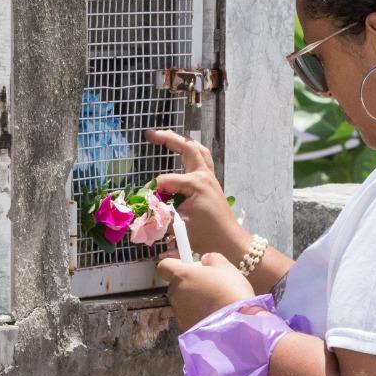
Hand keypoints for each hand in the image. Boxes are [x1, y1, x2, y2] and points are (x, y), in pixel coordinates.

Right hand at [150, 130, 251, 261]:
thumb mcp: (180, 226)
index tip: (145, 198)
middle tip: (150, 135)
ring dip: (182, 141)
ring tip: (166, 136)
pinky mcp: (211, 182)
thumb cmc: (208, 235)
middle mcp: (204, 175)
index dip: (154, 188)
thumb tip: (146, 206)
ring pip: (197, 149)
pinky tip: (181, 152)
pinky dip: (190, 151)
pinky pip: (201, 158)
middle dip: (169, 138)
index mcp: (197, 184)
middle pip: (188, 147)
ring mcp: (210, 177)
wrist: (230, 241)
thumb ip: (161, 214)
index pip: (167, 179)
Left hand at [156, 251, 257, 330]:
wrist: (236, 325)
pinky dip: (198, 314)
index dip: (176, 264)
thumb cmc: (230, 291)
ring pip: (183, 301)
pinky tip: (214, 315)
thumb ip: (212, 259)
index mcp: (181, 275)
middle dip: (190, 283)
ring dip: (195, 300)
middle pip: (176, 284)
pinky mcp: (185, 327)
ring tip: (216, 302)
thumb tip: (205, 260)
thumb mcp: (225, 267)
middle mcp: (175, 294)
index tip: (191, 266)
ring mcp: (178, 313)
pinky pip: (189, 316)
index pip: (164, 265)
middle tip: (210, 284)